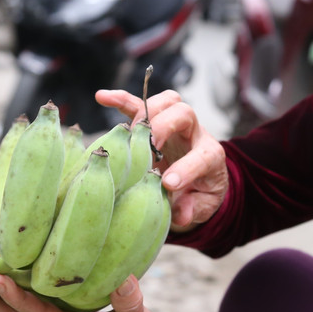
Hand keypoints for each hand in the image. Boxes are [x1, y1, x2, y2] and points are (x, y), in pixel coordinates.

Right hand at [95, 88, 227, 231]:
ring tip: (127, 130)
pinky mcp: (154, 120)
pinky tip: (102, 98)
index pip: (203, 156)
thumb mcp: (202, 206)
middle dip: (163, 128)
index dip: (186, 168)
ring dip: (145, 110)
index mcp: (210, 157)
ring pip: (167, 102)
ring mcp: (174, 123)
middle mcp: (194, 134)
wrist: (198, 179)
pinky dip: (121, 100)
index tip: (167, 183)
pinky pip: (138, 103)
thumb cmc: (199, 193)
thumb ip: (193, 209)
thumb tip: (180, 213)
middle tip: (146, 148)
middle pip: (184, 114)